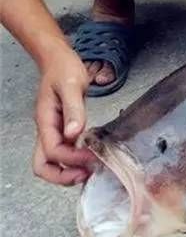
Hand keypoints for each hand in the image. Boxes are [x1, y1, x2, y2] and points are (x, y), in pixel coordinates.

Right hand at [33, 50, 95, 184]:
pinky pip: (63, 153)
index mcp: (45, 120)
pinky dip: (74, 161)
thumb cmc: (63, 69)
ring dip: (68, 171)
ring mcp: (53, 131)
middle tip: (85, 175)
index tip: (91, 157)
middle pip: (43, 165)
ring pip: (52, 162)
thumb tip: (73, 133)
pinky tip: (90, 157)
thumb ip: (74, 110)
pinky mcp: (62, 129)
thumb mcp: (72, 85)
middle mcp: (46, 129)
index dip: (71, 159)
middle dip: (62, 176)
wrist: (58, 60)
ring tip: (90, 170)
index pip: (53, 151)